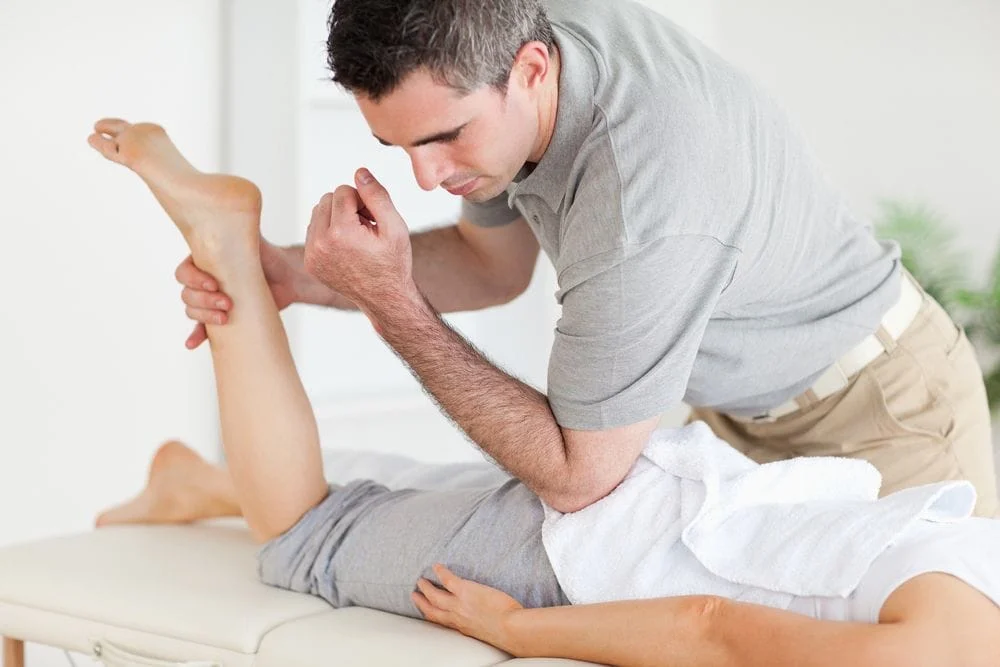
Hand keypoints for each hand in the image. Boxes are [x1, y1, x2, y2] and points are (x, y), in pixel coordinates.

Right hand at [178, 237, 299, 348]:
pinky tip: (193, 343)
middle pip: (186, 294)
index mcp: (203, 261)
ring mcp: (211, 299)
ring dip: (204, 317)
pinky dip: (196, 336)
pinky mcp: (220, 315)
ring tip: (226, 317)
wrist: (286, 278)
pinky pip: (201, 328)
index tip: (214, 284)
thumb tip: (232, 204)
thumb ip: (236, 226)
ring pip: (192, 310)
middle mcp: (203, 280)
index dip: (194, 280)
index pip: (184, 272)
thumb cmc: (267, 256)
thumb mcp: (249, 239)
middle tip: (227, 302)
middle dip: (204, 301)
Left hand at [303, 168, 415, 316]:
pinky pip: (314, 230)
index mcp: (340, 233)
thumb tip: (359, 173)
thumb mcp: (394, 226)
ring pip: (318, 212)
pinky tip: (347, 246)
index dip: (362, 200)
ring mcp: (312, 255)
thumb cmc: (393, 262)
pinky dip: (329, 232)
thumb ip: (376, 196)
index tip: (373, 218)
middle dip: (347, 206)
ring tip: (357, 236)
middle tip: (366, 226)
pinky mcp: (310, 262)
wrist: (385, 298)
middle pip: (327, 199)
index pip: (343, 191)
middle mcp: (320, 244)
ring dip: (337, 217)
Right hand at [413, 564, 523, 652]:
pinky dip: (441, 572)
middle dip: (421, 602)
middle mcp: (456, 617)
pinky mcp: (465, 591)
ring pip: (434, 596)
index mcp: (462, 627)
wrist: (511, 628)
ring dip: (425, 588)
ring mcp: (459, 604)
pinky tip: (437, 566)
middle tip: (414, 595)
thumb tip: (485, 619)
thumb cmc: (507, 631)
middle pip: (432, 610)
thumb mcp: (488, 631)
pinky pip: (448, 580)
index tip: (427, 610)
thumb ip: (481, 625)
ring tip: (420, 580)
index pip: (442, 621)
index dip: (431, 615)